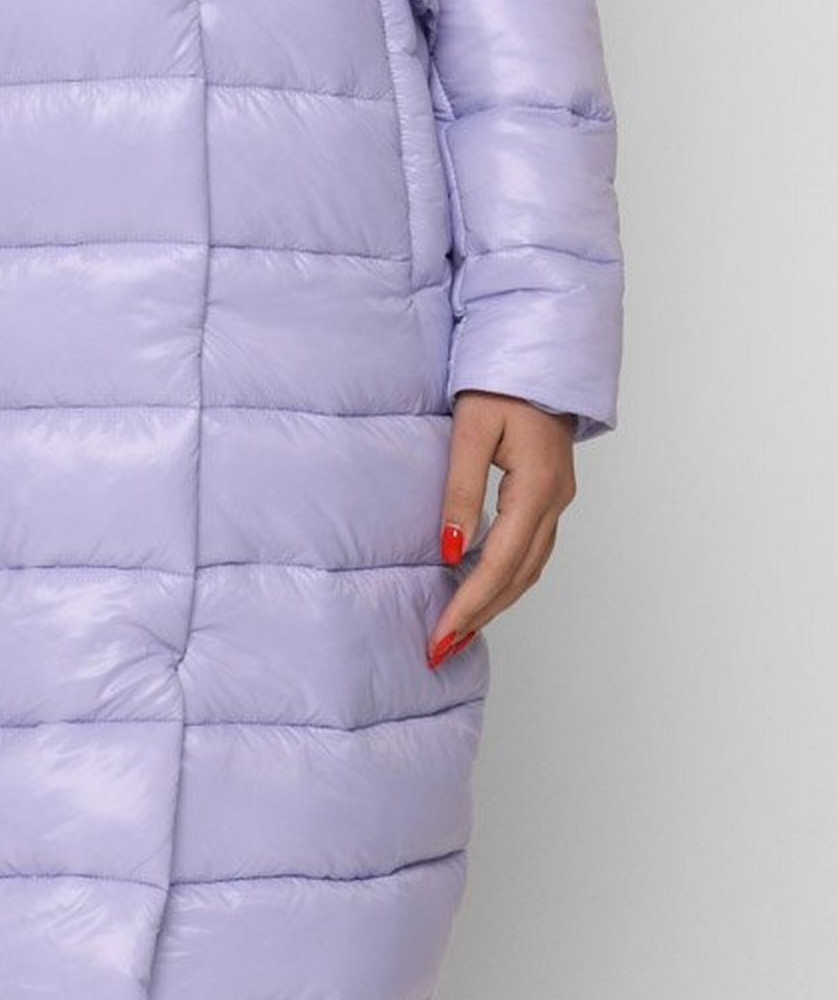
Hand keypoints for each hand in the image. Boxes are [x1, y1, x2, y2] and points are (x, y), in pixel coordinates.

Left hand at [426, 388, 578, 665]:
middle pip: (519, 575)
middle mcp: (555, 501)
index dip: (470, 604)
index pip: (501, 563)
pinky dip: (506, 575)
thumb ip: (461, 490)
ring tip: (459, 630)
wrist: (538, 353)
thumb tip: (452, 550)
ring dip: (496, 601)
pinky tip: (481, 586)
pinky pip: (532, 549)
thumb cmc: (501, 382)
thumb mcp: (472, 431)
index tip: (442, 635)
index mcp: (536, 487)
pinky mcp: (550, 493)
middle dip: (481, 615)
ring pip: (530, 567)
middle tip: (443, 646)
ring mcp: (558, 499)